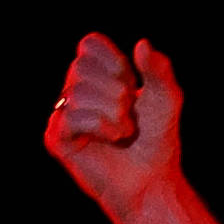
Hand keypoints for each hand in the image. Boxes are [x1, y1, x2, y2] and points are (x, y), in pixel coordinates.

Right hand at [43, 33, 182, 222]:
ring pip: (77, 91)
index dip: (113, 61)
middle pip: (81, 66)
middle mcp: (76, 92)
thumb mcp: (166, 98)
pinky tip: (113, 139)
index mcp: (98, 77)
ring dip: (112, 112)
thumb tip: (141, 43)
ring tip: (124, 132)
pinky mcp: (57, 138)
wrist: (152, 180)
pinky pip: (71, 116)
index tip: (131, 83)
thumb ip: (158, 69)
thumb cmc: (157, 141)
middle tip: (129, 115)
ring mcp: (64, 115)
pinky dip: (100, 125)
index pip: (89, 45)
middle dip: (115, 90)